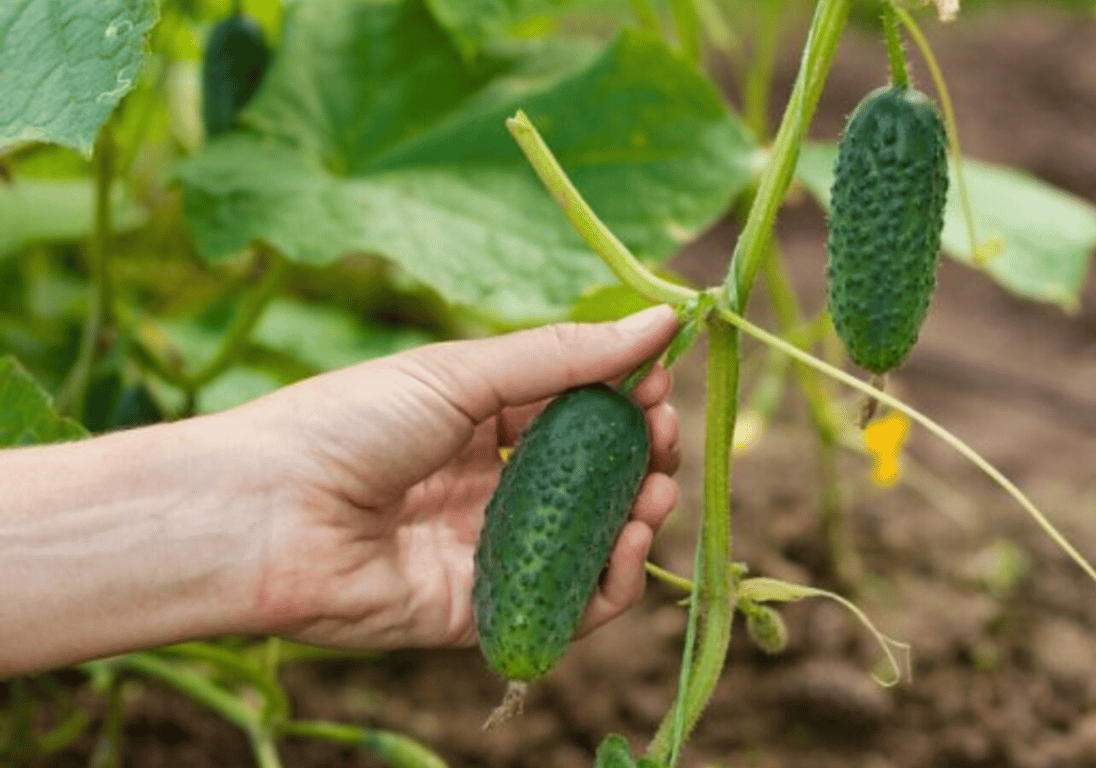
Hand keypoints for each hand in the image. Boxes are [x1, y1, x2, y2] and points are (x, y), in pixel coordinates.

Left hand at [229, 305, 680, 650]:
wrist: (265, 514)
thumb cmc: (349, 424)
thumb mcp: (461, 373)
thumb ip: (563, 357)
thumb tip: (661, 321)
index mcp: (476, 423)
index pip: (575, 410)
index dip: (624, 398)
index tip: (660, 378)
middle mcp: (488, 487)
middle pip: (593, 478)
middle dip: (641, 456)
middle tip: (662, 435)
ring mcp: (487, 550)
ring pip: (590, 542)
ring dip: (639, 515)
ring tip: (655, 490)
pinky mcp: (482, 613)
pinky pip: (565, 604)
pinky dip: (613, 582)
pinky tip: (629, 543)